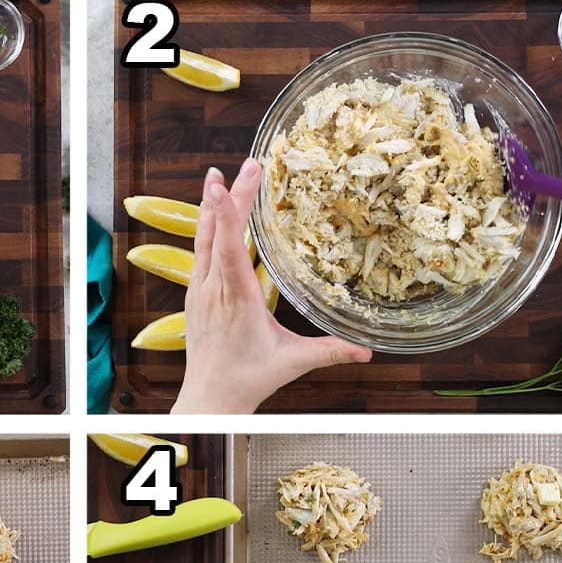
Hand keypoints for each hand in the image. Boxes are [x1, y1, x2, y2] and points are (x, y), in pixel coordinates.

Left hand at [171, 160, 371, 413]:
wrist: (209, 398)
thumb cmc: (247, 380)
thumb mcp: (292, 362)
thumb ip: (329, 352)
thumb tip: (366, 350)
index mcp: (235, 299)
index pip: (229, 248)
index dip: (228, 213)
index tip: (225, 182)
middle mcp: (212, 289)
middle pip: (216, 232)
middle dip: (229, 195)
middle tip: (246, 164)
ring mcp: (199, 291)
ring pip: (202, 239)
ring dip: (213, 206)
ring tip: (220, 176)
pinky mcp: (195, 295)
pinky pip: (199, 253)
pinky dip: (207, 227)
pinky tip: (212, 211)